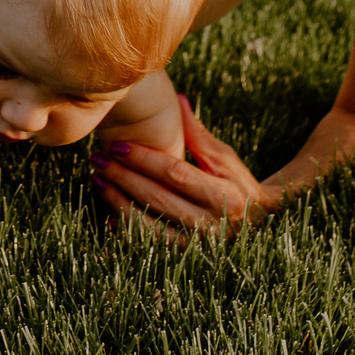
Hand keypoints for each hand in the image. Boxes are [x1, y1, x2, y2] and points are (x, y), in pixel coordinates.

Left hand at [89, 97, 280, 241]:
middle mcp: (211, 224)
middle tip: (97, 159)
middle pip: (158, 199)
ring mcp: (197, 245)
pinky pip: (148, 246)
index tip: (117, 145)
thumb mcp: (224, 157)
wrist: (258, 225)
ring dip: (118, 203)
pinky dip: (127, 231)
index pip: (176, 174)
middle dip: (123, 178)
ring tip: (97, 181)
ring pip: (148, 227)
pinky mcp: (184, 257)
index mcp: (225, 195)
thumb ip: (197, 133)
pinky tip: (108, 214)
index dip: (144, 160)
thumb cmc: (237, 183)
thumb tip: (176, 97)